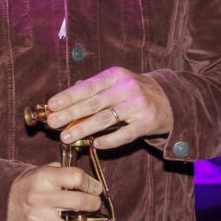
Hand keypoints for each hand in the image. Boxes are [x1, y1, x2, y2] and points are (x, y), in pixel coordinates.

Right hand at [7, 165, 102, 220]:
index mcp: (44, 178)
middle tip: (94, 205)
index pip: (76, 177)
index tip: (95, 188)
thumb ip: (62, 172)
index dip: (91, 184)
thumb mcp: (40, 171)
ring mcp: (37, 220)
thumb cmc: (26, 186)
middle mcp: (40, 198)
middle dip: (93, 204)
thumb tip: (88, 181)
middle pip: (79, 202)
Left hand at [45, 67, 172, 149]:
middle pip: (93, 103)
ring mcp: (137, 105)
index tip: (51, 105)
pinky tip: (95, 145)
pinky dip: (109, 140)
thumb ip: (92, 89)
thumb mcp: (115, 83)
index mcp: (115, 76)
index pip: (87, 87)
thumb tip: (64, 98)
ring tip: (66, 137)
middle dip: (70, 114)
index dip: (68, 96)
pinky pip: (125, 134)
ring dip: (83, 129)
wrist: (169, 100)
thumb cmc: (133, 92)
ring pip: (105, 119)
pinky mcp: (147, 122)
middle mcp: (126, 88)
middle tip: (52, 123)